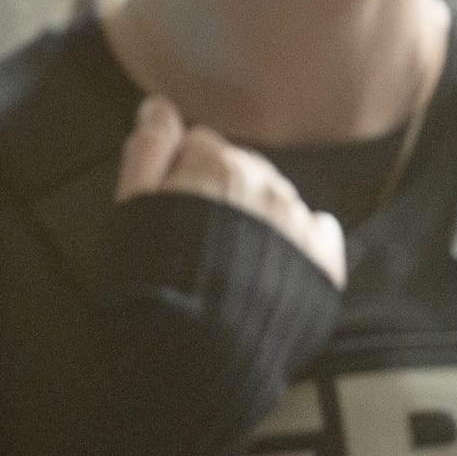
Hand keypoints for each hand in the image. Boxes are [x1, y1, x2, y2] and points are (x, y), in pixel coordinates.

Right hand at [115, 94, 346, 289]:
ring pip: (276, 199)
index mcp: (214, 165)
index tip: (174, 209)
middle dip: (223, 193)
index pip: (201, 146)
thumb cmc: (157, 279)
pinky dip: (299, 241)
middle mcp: (264, 183)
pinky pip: (318, 230)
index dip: (182, 176)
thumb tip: (159, 107)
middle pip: (242, 169)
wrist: (198, 349)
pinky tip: (271, 266)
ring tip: (231, 261)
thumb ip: (147, 150)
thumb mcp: (133, 207)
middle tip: (200, 239)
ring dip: (258, 217)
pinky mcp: (324, 258)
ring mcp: (298, 221)